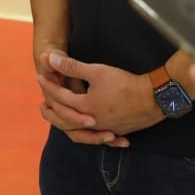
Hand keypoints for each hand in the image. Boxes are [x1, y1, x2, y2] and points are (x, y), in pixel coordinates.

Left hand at [40, 52, 165, 141]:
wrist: (154, 98)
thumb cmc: (124, 83)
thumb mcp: (97, 71)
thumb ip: (72, 67)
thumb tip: (50, 59)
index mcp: (85, 107)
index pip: (60, 96)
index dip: (48, 85)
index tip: (39, 77)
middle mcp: (93, 121)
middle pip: (65, 120)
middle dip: (51, 112)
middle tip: (41, 107)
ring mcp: (106, 128)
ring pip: (80, 132)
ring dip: (67, 125)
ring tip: (60, 119)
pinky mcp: (117, 131)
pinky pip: (97, 135)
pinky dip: (87, 133)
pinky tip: (88, 130)